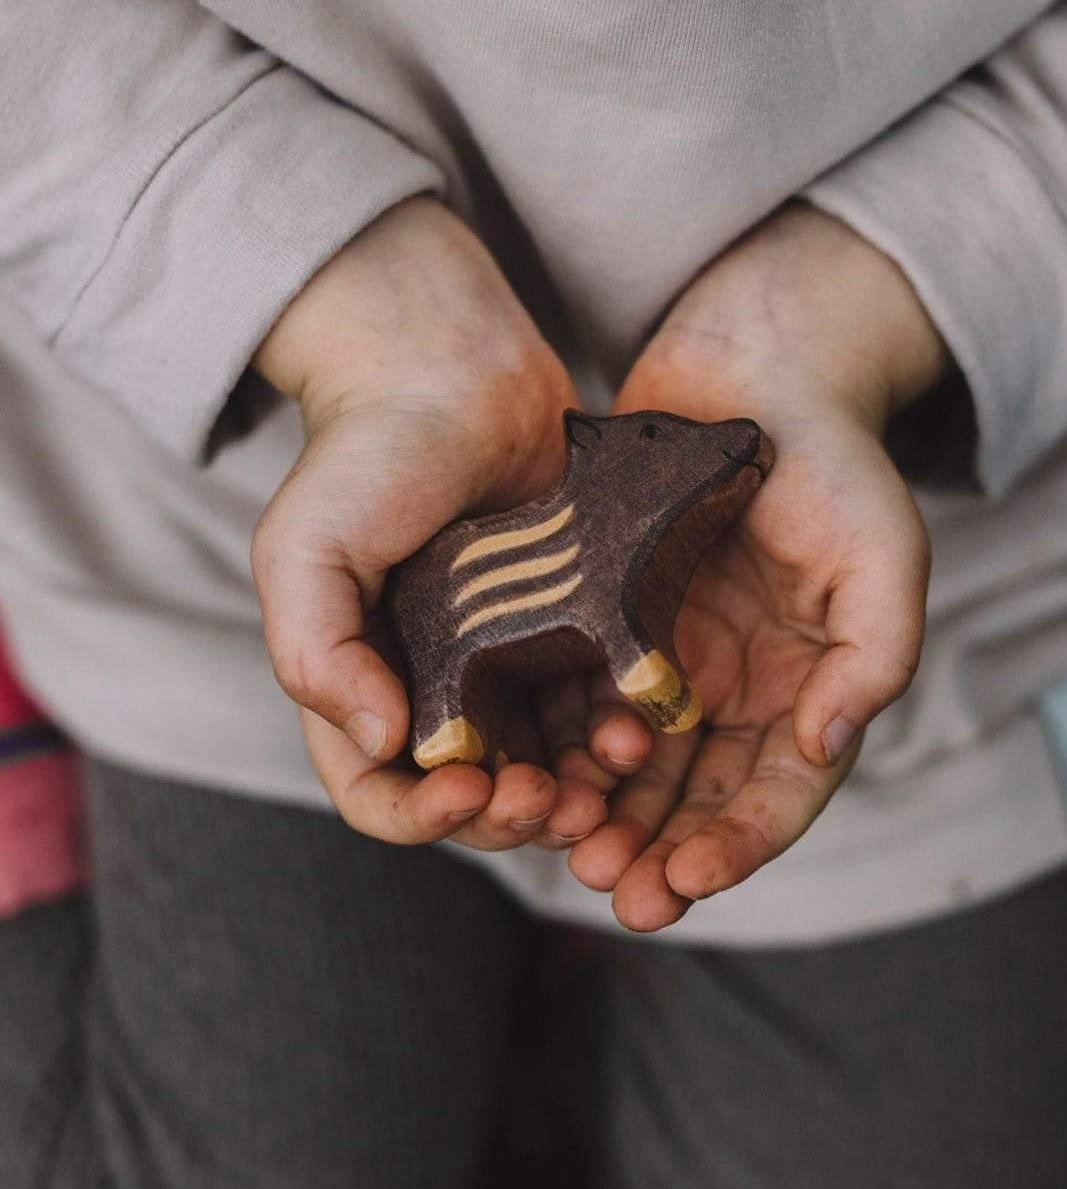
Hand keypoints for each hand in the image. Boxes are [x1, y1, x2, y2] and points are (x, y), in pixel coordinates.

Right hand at [251, 198, 648, 849]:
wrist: (452, 372)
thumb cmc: (365, 456)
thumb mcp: (305, 549)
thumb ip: (315, 653)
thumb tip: (380, 742)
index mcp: (364, 688)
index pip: (381, 795)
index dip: (421, 816)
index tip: (467, 790)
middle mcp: (437, 691)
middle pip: (475, 797)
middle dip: (512, 816)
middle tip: (552, 804)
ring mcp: (509, 667)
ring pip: (547, 765)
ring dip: (576, 791)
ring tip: (606, 780)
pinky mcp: (573, 632)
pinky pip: (598, 705)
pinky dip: (616, 732)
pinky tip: (639, 728)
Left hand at [569, 203, 946, 928]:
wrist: (753, 372)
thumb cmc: (830, 460)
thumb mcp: (883, 552)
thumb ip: (877, 654)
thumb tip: (828, 744)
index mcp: (807, 688)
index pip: (777, 792)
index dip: (739, 845)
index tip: (688, 880)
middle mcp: (737, 690)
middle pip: (700, 798)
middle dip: (663, 852)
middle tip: (617, 894)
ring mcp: (672, 660)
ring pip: (638, 767)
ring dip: (610, 816)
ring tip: (570, 854)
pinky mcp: (613, 624)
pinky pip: (587, 701)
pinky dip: (569, 746)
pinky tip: (536, 775)